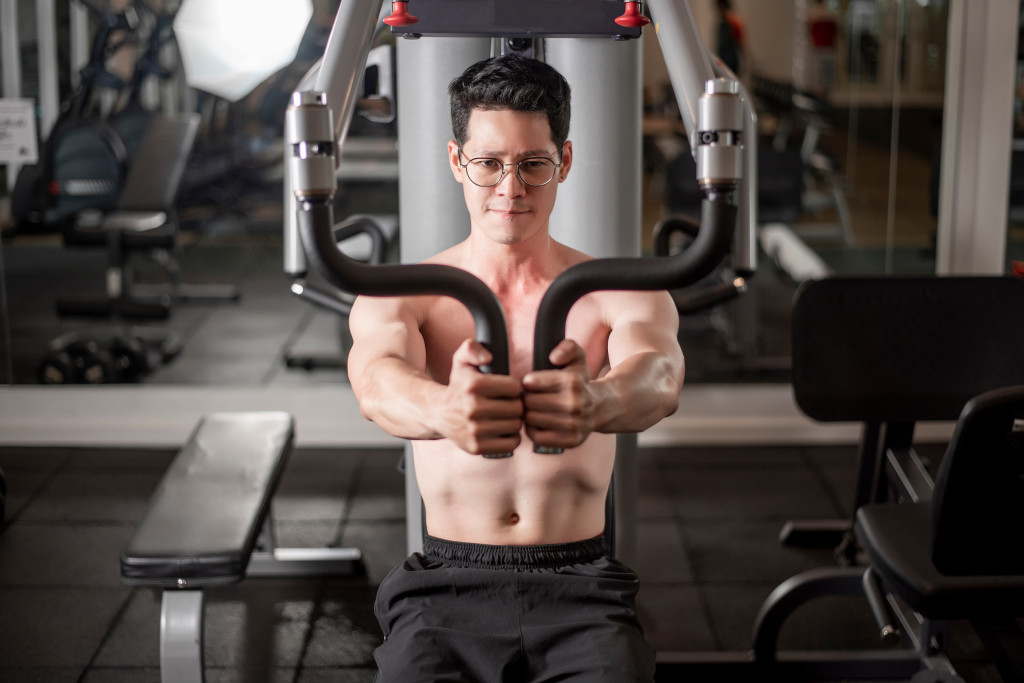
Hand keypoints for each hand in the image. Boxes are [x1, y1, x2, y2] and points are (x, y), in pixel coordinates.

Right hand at [439, 340, 522, 455]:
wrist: (437, 413)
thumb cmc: (457, 386)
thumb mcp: (461, 361)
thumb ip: (472, 348)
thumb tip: (489, 357)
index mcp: (473, 385)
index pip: (514, 387)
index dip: (515, 388)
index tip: (508, 390)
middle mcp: (472, 408)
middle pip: (517, 408)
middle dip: (516, 405)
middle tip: (509, 405)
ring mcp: (474, 430)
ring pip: (515, 425)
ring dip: (515, 421)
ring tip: (506, 417)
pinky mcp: (476, 447)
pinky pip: (511, 443)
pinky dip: (511, 438)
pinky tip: (503, 430)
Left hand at [522, 340, 600, 449]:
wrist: (602, 408)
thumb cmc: (581, 382)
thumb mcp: (578, 358)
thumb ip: (568, 347)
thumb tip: (554, 357)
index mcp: (572, 382)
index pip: (530, 383)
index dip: (527, 383)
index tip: (530, 383)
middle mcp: (574, 404)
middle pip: (528, 402)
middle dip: (526, 398)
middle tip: (530, 397)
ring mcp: (573, 425)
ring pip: (530, 419)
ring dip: (528, 414)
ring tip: (534, 409)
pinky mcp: (570, 441)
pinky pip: (536, 436)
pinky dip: (532, 429)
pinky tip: (539, 422)